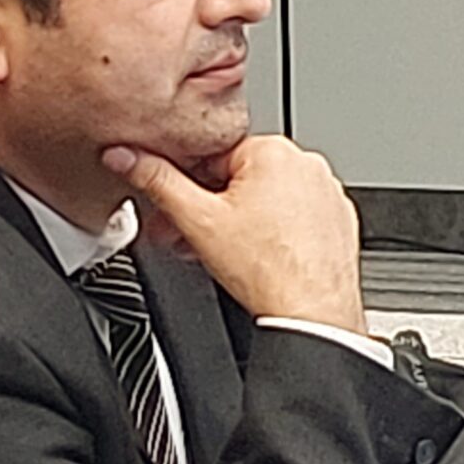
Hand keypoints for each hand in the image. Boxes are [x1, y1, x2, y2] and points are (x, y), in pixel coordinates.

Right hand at [105, 137, 365, 333]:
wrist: (312, 314)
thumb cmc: (268, 272)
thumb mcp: (196, 221)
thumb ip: (156, 182)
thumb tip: (126, 157)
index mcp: (273, 149)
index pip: (211, 156)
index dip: (186, 188)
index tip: (177, 212)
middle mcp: (306, 164)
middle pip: (238, 178)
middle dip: (210, 209)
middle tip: (195, 238)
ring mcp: (326, 192)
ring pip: (267, 197)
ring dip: (240, 220)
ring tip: (229, 253)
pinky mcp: (337, 219)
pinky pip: (295, 215)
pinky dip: (274, 231)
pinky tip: (259, 257)